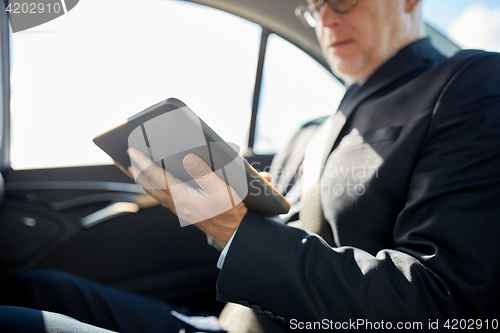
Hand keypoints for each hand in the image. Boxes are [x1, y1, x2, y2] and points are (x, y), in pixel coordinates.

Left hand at [128, 148, 246, 247]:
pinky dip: (154, 187)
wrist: (232, 232)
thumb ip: (203, 172)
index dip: (143, 162)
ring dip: (144, 180)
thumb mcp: (220, 189)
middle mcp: (176, 203)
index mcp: (182, 196)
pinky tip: (157, 184)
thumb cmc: (228, 211)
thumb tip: (188, 158)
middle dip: (138, 171)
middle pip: (150, 185)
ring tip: (137, 170)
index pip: (156, 176)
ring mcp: (178, 208)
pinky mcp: (183, 211)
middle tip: (128, 158)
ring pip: (154, 192)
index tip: (132, 151)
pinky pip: (162, 197)